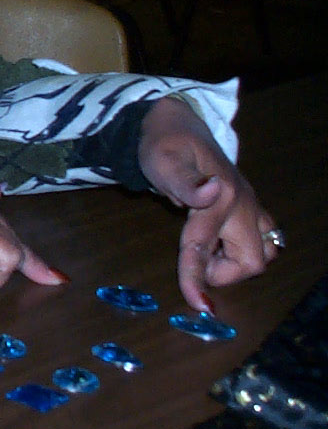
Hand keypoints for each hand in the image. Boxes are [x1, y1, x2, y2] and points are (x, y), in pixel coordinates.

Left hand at [137, 96, 279, 311]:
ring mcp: (250, 207)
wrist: (176, 124)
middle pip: (253, 260)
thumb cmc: (164, 144)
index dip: (197, 276)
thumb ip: (185, 181)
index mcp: (222, 195)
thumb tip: (210, 192)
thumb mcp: (164, 160)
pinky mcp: (249, 210)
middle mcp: (243, 204)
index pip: (206, 246)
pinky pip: (262, 241)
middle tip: (195, 260)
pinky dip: (243, 252)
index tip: (197, 304)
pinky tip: (218, 244)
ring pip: (265, 252)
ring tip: (209, 252)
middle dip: (224, 272)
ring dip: (238, 263)